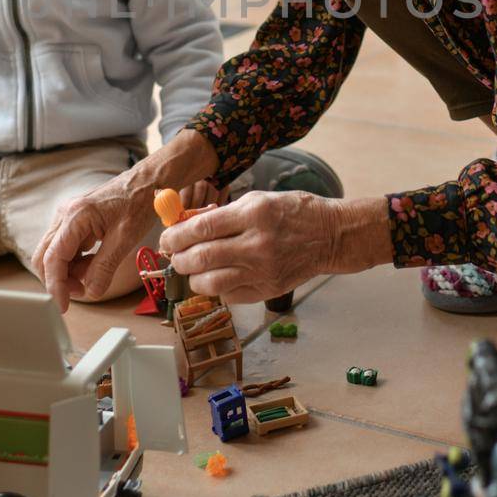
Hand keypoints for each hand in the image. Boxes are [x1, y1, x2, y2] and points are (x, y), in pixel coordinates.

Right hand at [32, 128, 219, 311]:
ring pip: (54, 254)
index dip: (56, 286)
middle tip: (82, 292)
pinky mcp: (74, 222)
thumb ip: (105, 267)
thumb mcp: (125, 238)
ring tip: (94, 275)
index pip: (53, 258)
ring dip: (69, 272)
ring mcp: (68, 218)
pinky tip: (94, 264)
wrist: (147, 182)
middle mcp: (65, 215)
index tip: (63, 306)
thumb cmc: (139, 201)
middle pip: (45, 257)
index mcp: (76, 216)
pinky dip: (76, 262)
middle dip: (60, 280)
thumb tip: (91, 292)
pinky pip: (66, 248)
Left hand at [160, 193, 391, 304]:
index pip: (201, 229)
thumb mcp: (257, 200)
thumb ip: (223, 214)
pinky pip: (228, 296)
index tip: (166, 239)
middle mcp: (257, 244)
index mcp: (253, 214)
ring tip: (193, 269)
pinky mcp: (267, 290)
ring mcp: (263, 271)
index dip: (175, 236)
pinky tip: (219, 277)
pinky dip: (216, 288)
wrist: (330, 236)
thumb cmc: (293, 212)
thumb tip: (186, 226)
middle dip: (179, 258)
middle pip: (201, 258)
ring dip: (193, 277)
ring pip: (210, 283)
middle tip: (175, 255)